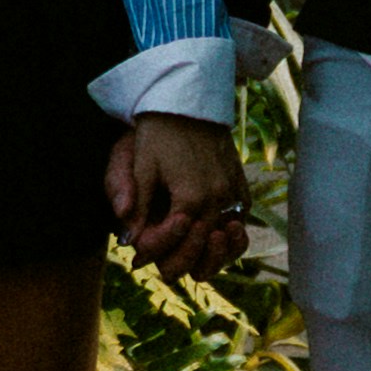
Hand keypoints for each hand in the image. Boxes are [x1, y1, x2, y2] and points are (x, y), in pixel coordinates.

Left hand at [106, 109, 247, 279]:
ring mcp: (233, 189)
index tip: (137, 257)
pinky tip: (219, 234)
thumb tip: (129, 240)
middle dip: (183, 258)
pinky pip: (242, 214)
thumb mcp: (141, 167)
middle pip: (205, 244)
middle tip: (165, 269)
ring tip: (197, 261)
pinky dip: (232, 229)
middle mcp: (217, 197)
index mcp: (190, 197)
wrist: (187, 101)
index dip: (156, 251)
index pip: (177, 240)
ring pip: (231, 235)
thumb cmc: (158, 132)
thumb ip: (137, 206)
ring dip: (216, 252)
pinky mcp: (241, 181)